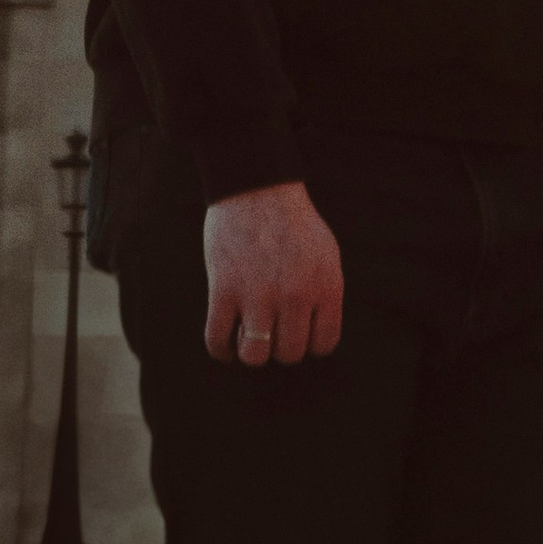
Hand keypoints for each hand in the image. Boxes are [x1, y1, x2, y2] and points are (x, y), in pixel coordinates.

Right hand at [203, 179, 343, 366]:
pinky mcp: (224, 289)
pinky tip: (225, 344)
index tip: (298, 332)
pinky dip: (220, 350)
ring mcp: (258, 294)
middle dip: (279, 347)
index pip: (323, 344)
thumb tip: (315, 336)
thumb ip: (324, 294)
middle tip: (272, 330)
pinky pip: (217, 340)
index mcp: (325, 286)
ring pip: (255, 356)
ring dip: (251, 352)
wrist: (257, 187)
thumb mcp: (325, 255)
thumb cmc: (293, 223)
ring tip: (248, 336)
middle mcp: (296, 295)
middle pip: (289, 354)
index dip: (309, 344)